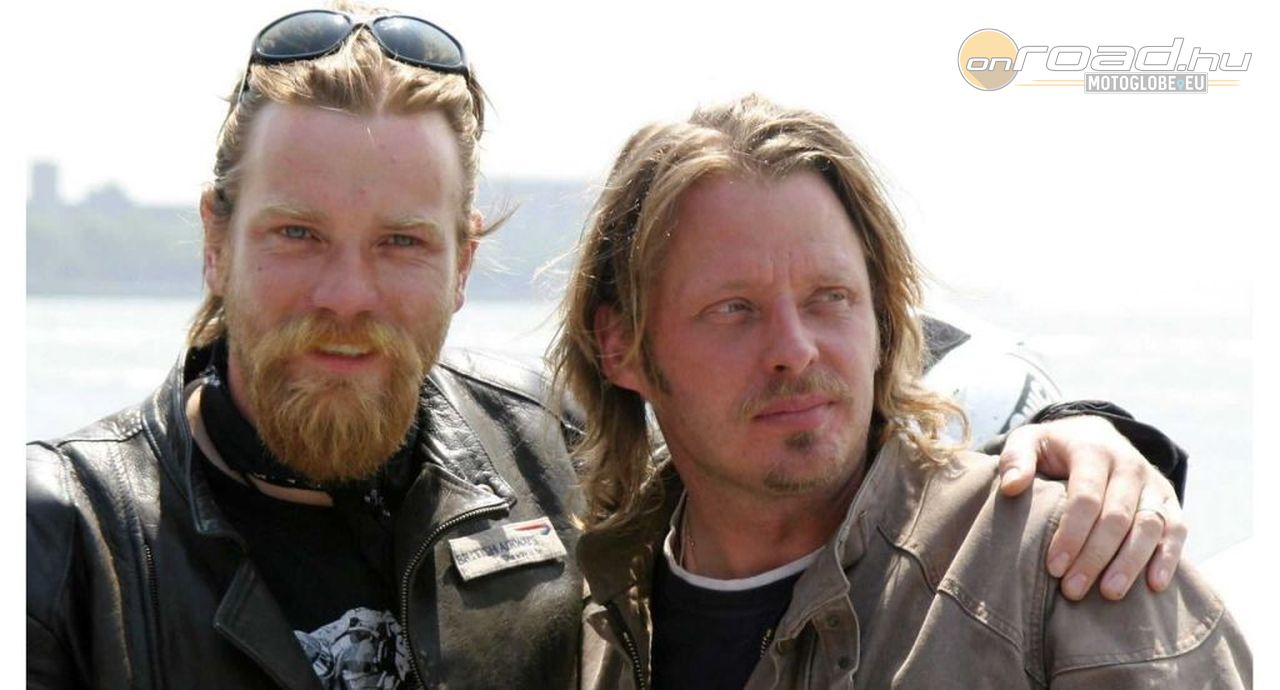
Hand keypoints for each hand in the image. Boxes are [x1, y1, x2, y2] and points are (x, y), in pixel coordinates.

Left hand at [996, 415, 1185, 600]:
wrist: (1096, 434)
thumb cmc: (1054, 448)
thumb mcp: (1028, 442)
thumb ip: (1015, 458)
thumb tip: (1012, 486)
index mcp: (1093, 450)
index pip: (1085, 497)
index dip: (1071, 534)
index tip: (1054, 567)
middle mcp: (1128, 465)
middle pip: (1117, 516)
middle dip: (1095, 556)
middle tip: (1073, 590)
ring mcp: (1152, 483)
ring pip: (1149, 526)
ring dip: (1130, 563)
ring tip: (1109, 593)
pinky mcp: (1168, 500)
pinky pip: (1176, 530)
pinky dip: (1169, 557)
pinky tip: (1154, 585)